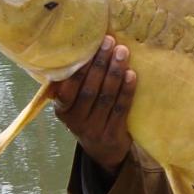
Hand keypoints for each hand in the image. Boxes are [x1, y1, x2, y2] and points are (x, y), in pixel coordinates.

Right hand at [51, 35, 136, 173]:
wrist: (103, 151)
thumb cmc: (88, 117)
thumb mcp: (73, 106)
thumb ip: (73, 85)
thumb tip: (82, 48)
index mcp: (62, 110)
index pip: (68, 88)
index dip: (79, 68)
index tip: (88, 47)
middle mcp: (76, 121)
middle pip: (89, 90)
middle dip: (100, 64)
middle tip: (109, 42)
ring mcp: (94, 129)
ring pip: (106, 97)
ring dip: (115, 72)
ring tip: (122, 52)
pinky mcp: (113, 133)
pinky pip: (121, 108)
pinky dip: (127, 90)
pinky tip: (132, 74)